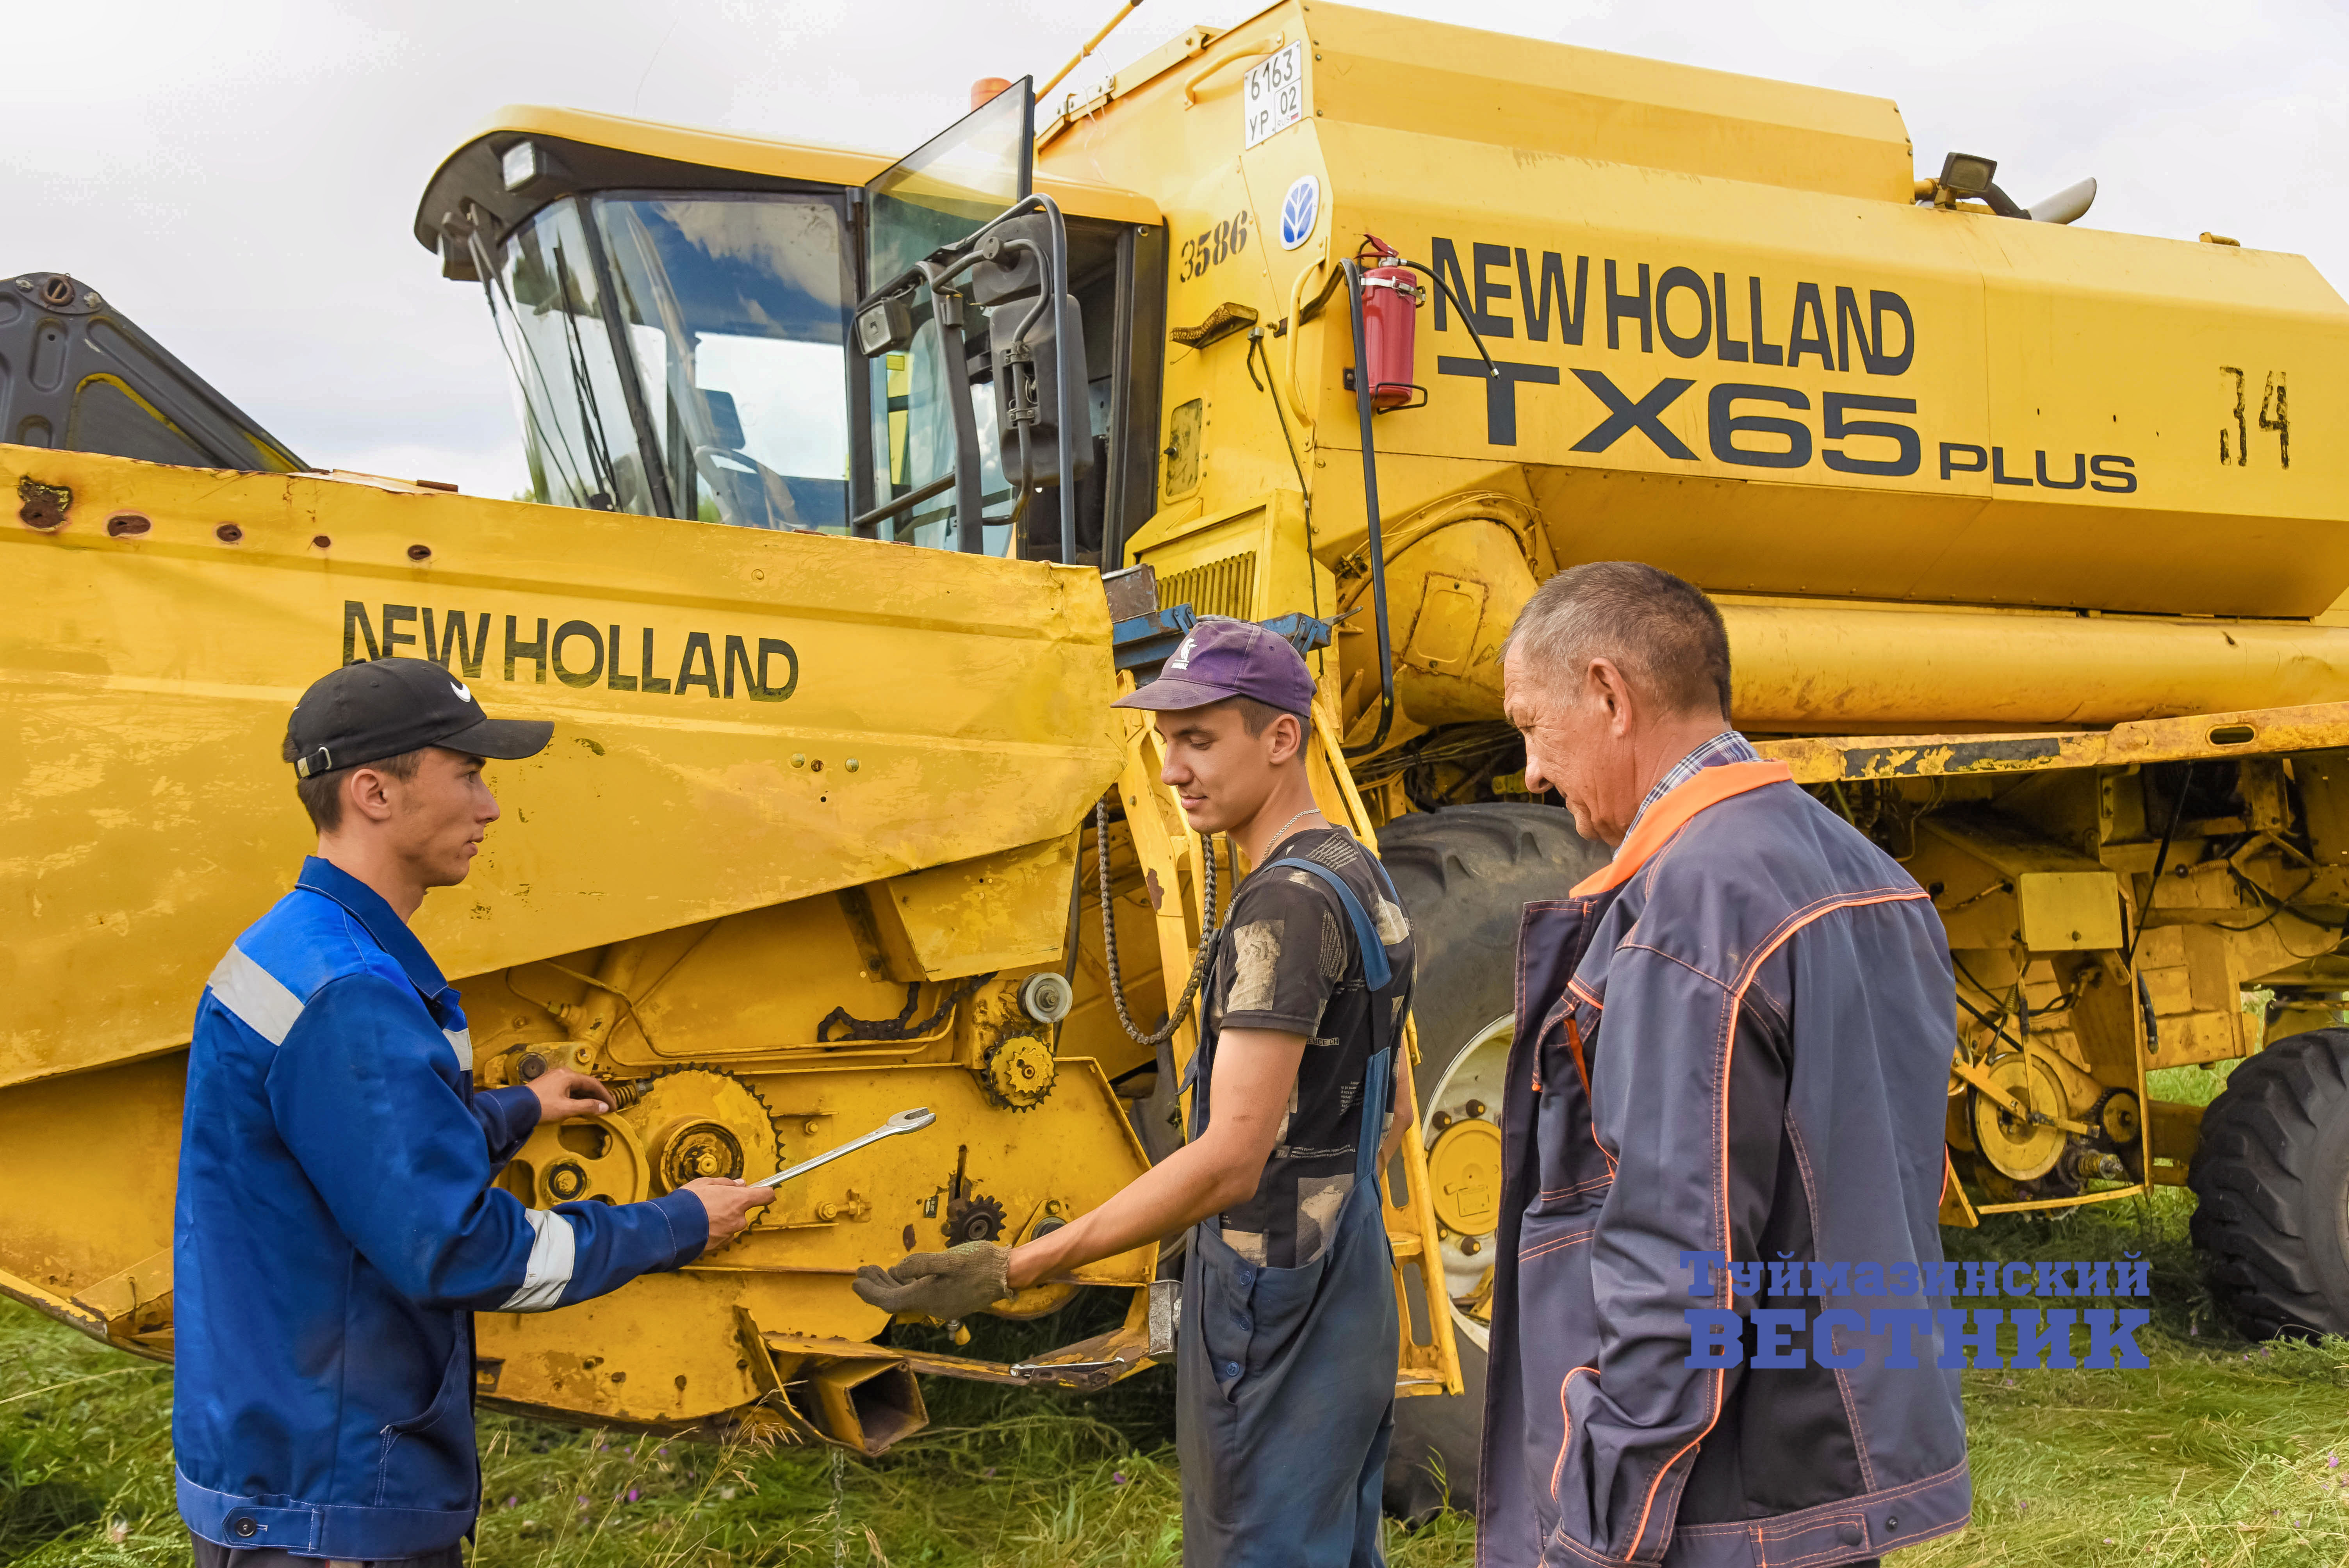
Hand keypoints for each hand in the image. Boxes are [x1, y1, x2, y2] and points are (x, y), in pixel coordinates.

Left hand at [527, 1067, 613, 1123]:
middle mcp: (562, 1073)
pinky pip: (567, 1089)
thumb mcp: (567, 1108)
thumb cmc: (543, 1107)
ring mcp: (554, 1077)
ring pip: (576, 1087)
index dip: (605, 1095)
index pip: (593, 1084)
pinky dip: (576, 1097)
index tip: (614, 1107)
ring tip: (594, 1109)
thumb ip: (587, 1107)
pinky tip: (579, 1105)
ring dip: (586, 1097)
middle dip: (597, 1096)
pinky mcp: (548, 1084)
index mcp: (568, 1075)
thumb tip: (604, 1107)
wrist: (516, 1107)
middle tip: (606, 1108)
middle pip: (585, 1084)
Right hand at [681, 1177, 773, 1243]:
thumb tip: (740, 1184)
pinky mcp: (719, 1246)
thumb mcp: (706, 1183)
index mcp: (739, 1200)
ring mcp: (729, 1234)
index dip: (765, 1192)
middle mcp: (739, 1219)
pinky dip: (713, 1232)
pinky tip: (699, 1228)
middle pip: (741, 1211)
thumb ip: (726, 1183)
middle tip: (711, 1203)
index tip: (763, 1191)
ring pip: (730, 1225)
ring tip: (701, 1217)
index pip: (765, 1196)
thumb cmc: (689, 1201)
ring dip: (720, 1221)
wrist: (672, 1227)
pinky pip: (721, 1236)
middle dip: (730, 1207)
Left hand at [852, 1243, 1011, 1319]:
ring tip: (876, 1270)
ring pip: (906, 1298)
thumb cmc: (981, 1262)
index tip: (856, 1281)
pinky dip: (905, 1286)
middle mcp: (932, 1306)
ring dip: (889, 1285)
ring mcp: (941, 1305)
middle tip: (862, 1272)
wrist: (1008, 1274)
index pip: (889, 1300)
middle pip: (895, 1301)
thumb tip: (898, 1268)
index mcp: (928, 1297)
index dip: (870, 1292)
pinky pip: (918, 1296)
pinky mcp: (949, 1300)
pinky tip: (902, 1274)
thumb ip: (922, 1263)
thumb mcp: (951, 1258)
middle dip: (876, 1287)